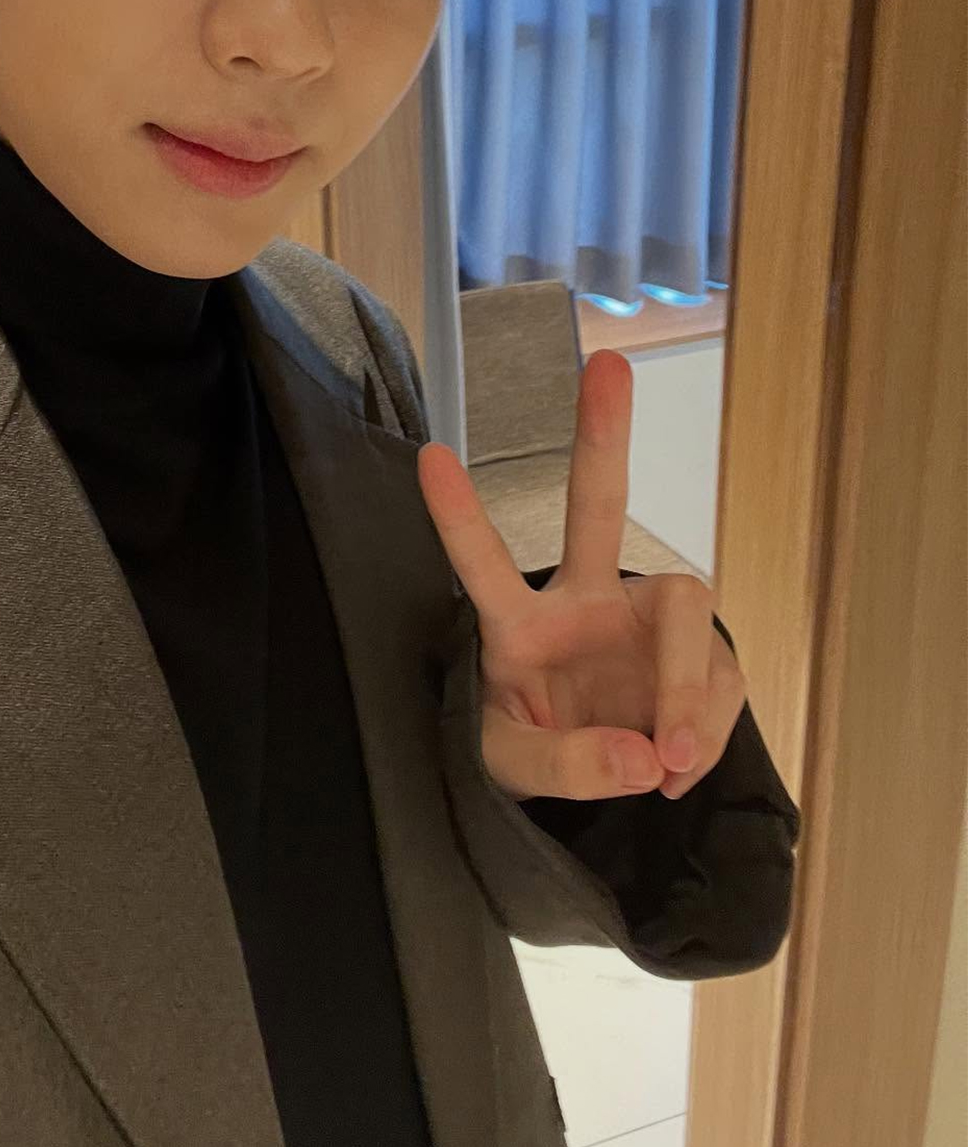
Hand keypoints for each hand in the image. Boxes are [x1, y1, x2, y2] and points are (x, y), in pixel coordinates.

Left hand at [417, 349, 746, 803]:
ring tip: (669, 759)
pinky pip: (719, 684)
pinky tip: (678, 767)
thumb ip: (569, 765)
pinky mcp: (697, 657)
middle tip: (608, 363)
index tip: (428, 455)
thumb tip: (646, 755)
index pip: (482, 566)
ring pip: (687, 609)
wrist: (592, 782)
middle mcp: (582, 603)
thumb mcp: (518, 771)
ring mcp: (642, 622)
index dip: (457, 517)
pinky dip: (705, 734)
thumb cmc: (531, 750)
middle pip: (598, 508)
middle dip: (604, 436)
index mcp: (518, 626)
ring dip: (687, 686)